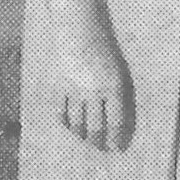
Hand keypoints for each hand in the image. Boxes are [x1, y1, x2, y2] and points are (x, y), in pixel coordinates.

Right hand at [54, 19, 132, 152]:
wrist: (79, 30)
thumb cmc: (106, 51)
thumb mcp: (120, 71)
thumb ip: (119, 94)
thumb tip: (118, 120)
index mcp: (113, 87)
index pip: (115, 122)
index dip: (116, 139)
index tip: (117, 148)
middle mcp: (93, 91)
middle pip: (95, 127)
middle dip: (99, 142)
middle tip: (102, 148)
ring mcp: (73, 90)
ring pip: (76, 123)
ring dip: (83, 136)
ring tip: (88, 140)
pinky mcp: (58, 86)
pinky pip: (61, 112)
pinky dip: (66, 123)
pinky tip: (71, 127)